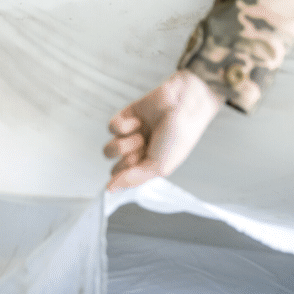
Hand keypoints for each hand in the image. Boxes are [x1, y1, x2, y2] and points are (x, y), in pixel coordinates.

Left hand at [103, 69, 223, 190]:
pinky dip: (123, 126)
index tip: (137, 167)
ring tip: (140, 137)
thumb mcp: (159, 166)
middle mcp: (139, 153)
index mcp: (149, 167)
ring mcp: (132, 135)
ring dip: (124, 145)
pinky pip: (111, 128)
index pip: (125, 180)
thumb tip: (110, 188)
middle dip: (128, 161)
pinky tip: (138, 122)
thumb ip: (133, 178)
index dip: (127, 176)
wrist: (183, 104)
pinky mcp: (126, 117)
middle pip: (116, 167)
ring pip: (110, 150)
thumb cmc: (178, 136)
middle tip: (144, 150)